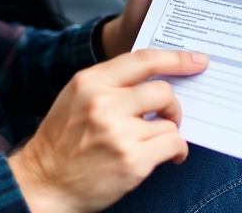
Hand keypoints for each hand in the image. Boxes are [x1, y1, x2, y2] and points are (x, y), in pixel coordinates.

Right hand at [8, 49, 206, 212]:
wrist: (44, 182)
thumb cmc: (61, 141)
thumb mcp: (76, 98)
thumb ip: (109, 84)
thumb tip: (154, 79)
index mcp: (90, 82)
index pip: (143, 60)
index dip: (176, 58)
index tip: (197, 61)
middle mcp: (104, 103)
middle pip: (162, 91)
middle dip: (172, 106)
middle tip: (167, 118)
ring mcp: (119, 133)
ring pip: (170, 122)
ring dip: (168, 133)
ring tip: (155, 144)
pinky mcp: (132, 160)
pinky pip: (173, 145)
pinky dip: (176, 151)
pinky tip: (168, 157)